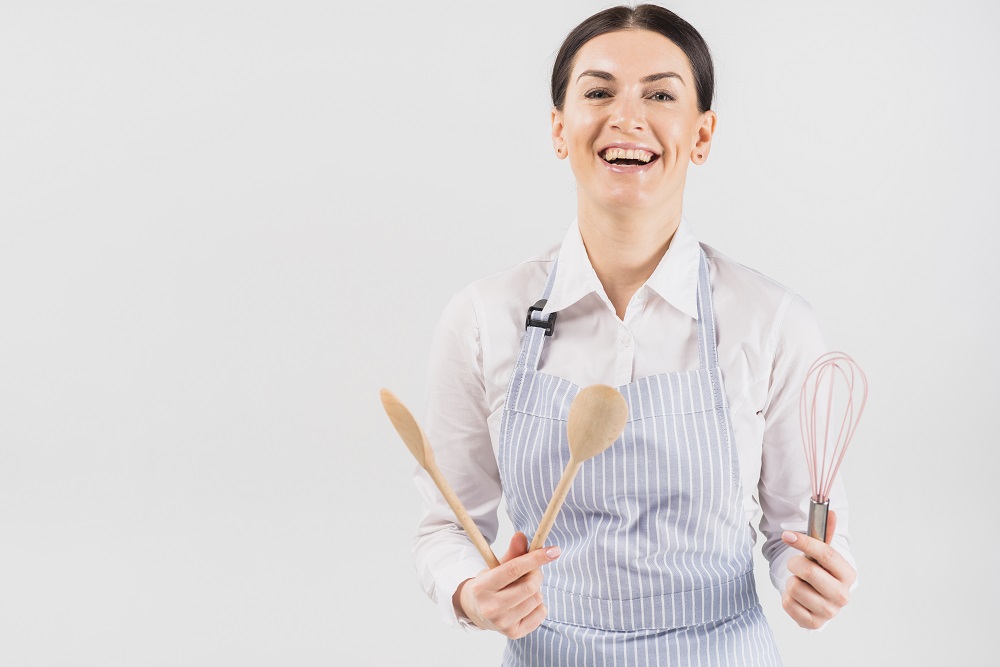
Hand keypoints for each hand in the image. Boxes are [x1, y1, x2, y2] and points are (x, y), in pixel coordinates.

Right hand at [453, 531, 560, 638]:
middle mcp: (491, 607)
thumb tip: (521, 536)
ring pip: (537, 598)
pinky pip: (541, 613)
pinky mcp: (514, 633)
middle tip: (533, 570)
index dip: (535, 558)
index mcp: (482, 587)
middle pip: (529, 586)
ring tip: (524, 588)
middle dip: (537, 573)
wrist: (476, 611)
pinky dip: (539, 604)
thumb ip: (511, 553)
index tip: (554, 550)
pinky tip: (526, 602)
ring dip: (537, 589)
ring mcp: (502, 623)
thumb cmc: (489, 584)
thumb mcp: (495, 567)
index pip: (513, 569)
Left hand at [781, 510, 856, 628]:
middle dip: (795, 563)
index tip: (788, 535)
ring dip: (791, 580)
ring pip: (795, 587)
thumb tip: (830, 511)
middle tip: (795, 563)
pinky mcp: (813, 623)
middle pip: (809, 571)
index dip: (805, 542)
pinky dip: (786, 596)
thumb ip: (825, 532)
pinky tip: (796, 595)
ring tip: (799, 582)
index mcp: (848, 575)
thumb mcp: (823, 551)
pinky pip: (788, 604)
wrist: (818, 595)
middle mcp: (842, 595)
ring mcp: (829, 612)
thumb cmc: (821, 570)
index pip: (827, 554)